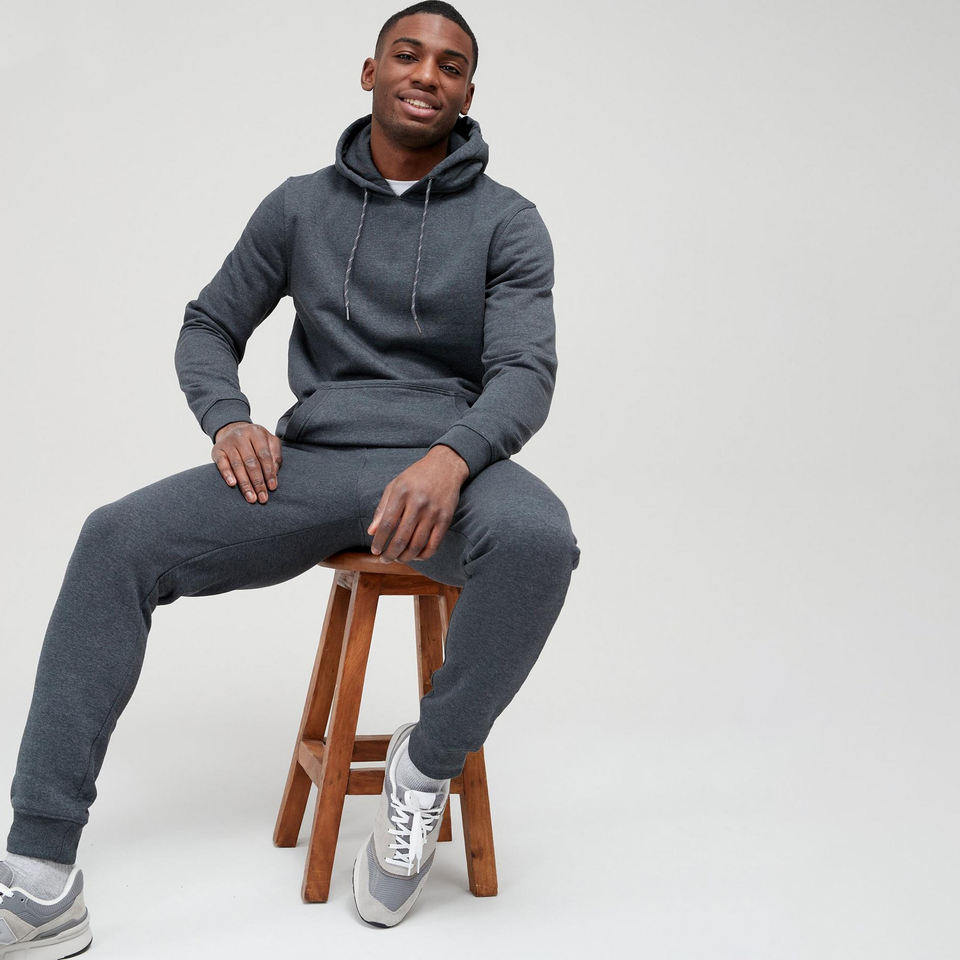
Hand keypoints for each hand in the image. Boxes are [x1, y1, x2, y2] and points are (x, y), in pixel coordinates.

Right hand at [212, 421, 282, 503]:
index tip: (272, 487)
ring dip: (245, 484)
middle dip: (258, 482)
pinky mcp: (217, 450)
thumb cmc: (255, 441)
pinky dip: (227, 474)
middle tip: (262, 498)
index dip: (269, 473)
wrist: (231, 430)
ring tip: (251, 498)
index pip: (264, 456)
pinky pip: (222, 463)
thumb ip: (275, 455)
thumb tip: (274, 473)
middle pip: (251, 462)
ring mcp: (228, 443)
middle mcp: (242, 436)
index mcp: (257, 433)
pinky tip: (232, 484)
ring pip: (237, 465)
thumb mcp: (268, 441)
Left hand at [367, 445, 468, 561]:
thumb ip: (382, 508)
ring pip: (417, 545)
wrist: (445, 466)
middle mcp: (418, 503)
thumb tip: (371, 531)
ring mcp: (433, 512)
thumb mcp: (395, 485)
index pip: (387, 524)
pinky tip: (416, 555)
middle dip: (390, 554)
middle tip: (385, 559)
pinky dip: (423, 555)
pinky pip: (434, 544)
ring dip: (405, 557)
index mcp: (401, 493)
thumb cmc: (416, 476)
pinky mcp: (446, 518)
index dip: (379, 541)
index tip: (375, 551)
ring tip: (399, 559)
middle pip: (401, 539)